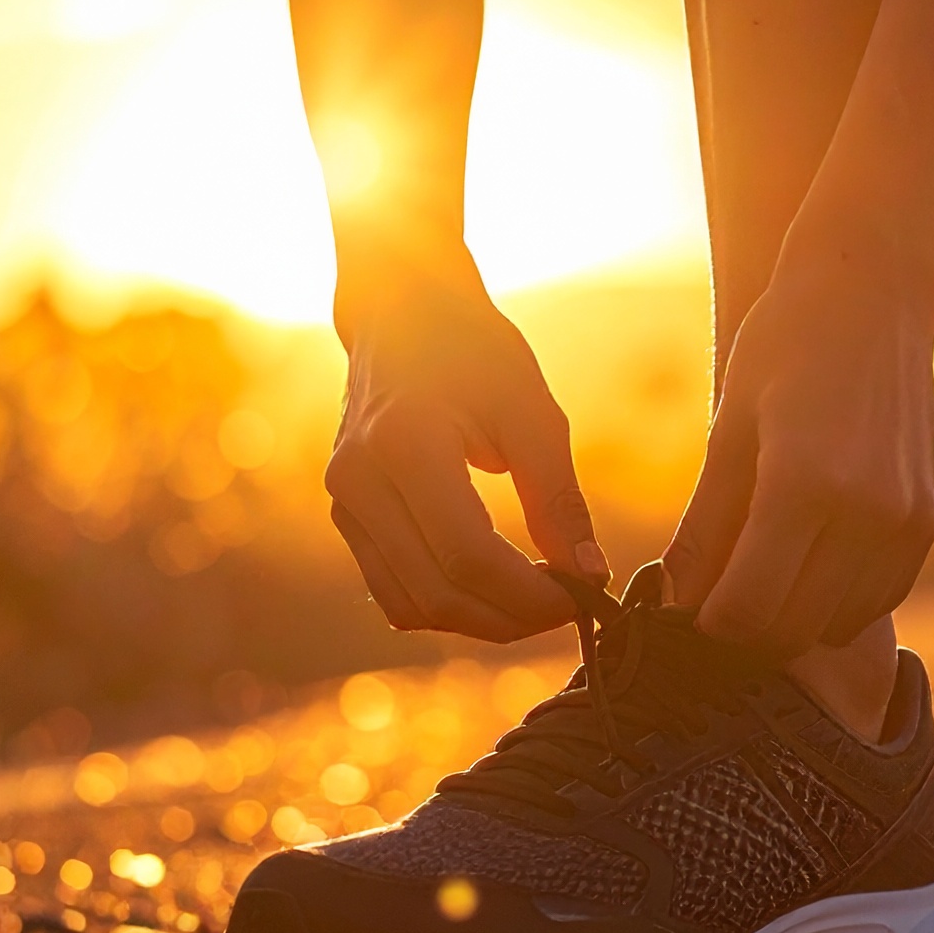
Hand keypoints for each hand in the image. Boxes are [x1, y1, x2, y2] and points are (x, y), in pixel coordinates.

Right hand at [325, 260, 607, 641]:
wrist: (400, 310)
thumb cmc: (473, 349)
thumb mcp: (531, 411)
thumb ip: (558, 498)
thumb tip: (590, 575)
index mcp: (405, 445)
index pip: (468, 556)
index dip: (529, 595)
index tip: (581, 597)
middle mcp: (359, 480)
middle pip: (437, 593)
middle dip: (510, 618)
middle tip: (567, 608)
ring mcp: (344, 501)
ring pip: (410, 605)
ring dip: (478, 622)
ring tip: (535, 601)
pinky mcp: (345, 513)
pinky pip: (393, 588)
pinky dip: (446, 604)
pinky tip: (494, 589)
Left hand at [663, 263, 933, 657]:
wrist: (874, 293)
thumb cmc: (785, 344)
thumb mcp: (729, 429)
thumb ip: (705, 526)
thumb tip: (675, 601)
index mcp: (803, 485)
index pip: (747, 610)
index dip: (706, 624)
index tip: (685, 607)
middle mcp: (865, 512)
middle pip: (791, 630)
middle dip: (744, 630)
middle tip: (714, 597)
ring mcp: (904, 520)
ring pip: (836, 625)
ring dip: (792, 619)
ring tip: (759, 573)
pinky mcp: (926, 521)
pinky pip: (878, 599)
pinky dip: (837, 601)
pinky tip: (807, 562)